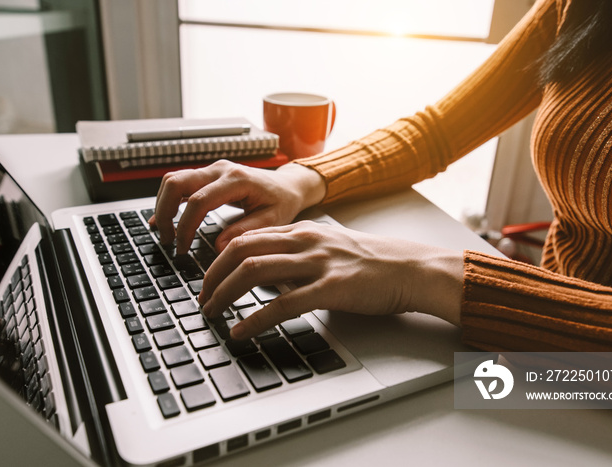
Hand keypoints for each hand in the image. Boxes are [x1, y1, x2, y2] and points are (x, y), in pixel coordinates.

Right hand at [150, 160, 325, 253]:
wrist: (287, 186)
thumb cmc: (281, 202)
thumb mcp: (272, 220)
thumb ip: (247, 231)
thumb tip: (220, 247)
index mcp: (237, 179)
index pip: (199, 201)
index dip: (186, 226)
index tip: (183, 248)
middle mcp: (220, 169)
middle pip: (176, 183)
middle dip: (165, 213)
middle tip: (167, 240)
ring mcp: (212, 169)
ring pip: (173, 180)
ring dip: (163, 206)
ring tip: (166, 233)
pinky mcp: (207, 175)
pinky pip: (179, 183)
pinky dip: (168, 201)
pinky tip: (163, 220)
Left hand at [199, 221, 463, 339]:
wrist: (409, 268)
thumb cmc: (371, 262)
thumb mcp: (327, 249)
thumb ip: (296, 257)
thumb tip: (269, 278)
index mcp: (301, 231)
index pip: (246, 237)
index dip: (218, 260)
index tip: (207, 279)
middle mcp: (303, 241)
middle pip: (240, 251)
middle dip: (212, 276)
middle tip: (202, 298)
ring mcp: (316, 263)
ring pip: (254, 272)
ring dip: (224, 294)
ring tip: (212, 313)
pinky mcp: (329, 288)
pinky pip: (282, 304)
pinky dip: (254, 319)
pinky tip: (241, 331)